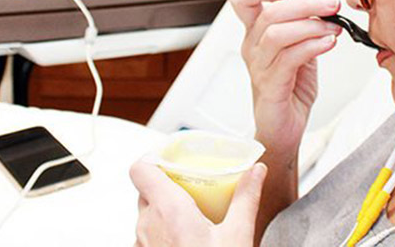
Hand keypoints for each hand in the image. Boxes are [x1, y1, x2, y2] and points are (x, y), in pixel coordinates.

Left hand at [130, 160, 266, 246]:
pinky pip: (148, 236)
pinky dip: (163, 231)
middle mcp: (148, 225)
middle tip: (191, 184)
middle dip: (167, 184)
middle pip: (146, 190)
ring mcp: (143, 244)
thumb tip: (255, 172)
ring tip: (193, 214)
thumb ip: (246, 197)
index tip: (171, 156)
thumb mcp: (239, 234)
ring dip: (165, 210)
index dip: (152, 157)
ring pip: (146, 214)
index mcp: (170, 210)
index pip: (140, 168)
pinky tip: (187, 240)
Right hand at [230, 0, 341, 154]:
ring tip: (334, 29)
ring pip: (278, 34)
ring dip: (311, 26)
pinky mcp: (270, 87)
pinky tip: (328, 44)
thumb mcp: (300, 51)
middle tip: (331, 4)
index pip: (243, 2)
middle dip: (305, 4)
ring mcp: (259, 68)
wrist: (284, 130)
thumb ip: (306, 29)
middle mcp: (253, 48)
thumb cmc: (290, 90)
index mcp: (256, 35)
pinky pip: (289, 59)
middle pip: (269, 13)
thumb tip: (326, 9)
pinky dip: (312, 46)